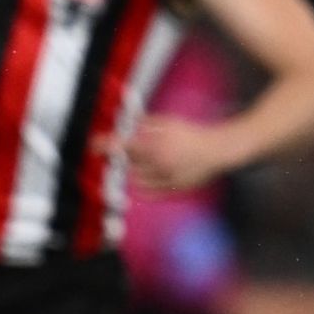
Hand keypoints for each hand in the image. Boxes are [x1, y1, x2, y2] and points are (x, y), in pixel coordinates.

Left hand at [97, 114, 235, 193]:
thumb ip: (147, 122)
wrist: (217, 150)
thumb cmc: (194, 134)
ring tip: (146, 158)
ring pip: (137, 177)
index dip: (106, 145)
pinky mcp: (172, 188)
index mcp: (156, 146)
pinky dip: (144, 184)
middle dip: (123, 155)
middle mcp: (157, 165)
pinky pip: (149, 191)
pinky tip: (148, 175)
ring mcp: (164, 178)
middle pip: (128, 162)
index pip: (123, 146)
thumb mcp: (169, 121)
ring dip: (134, 168)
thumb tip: (130, 122)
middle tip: (125, 148)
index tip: (95, 144)